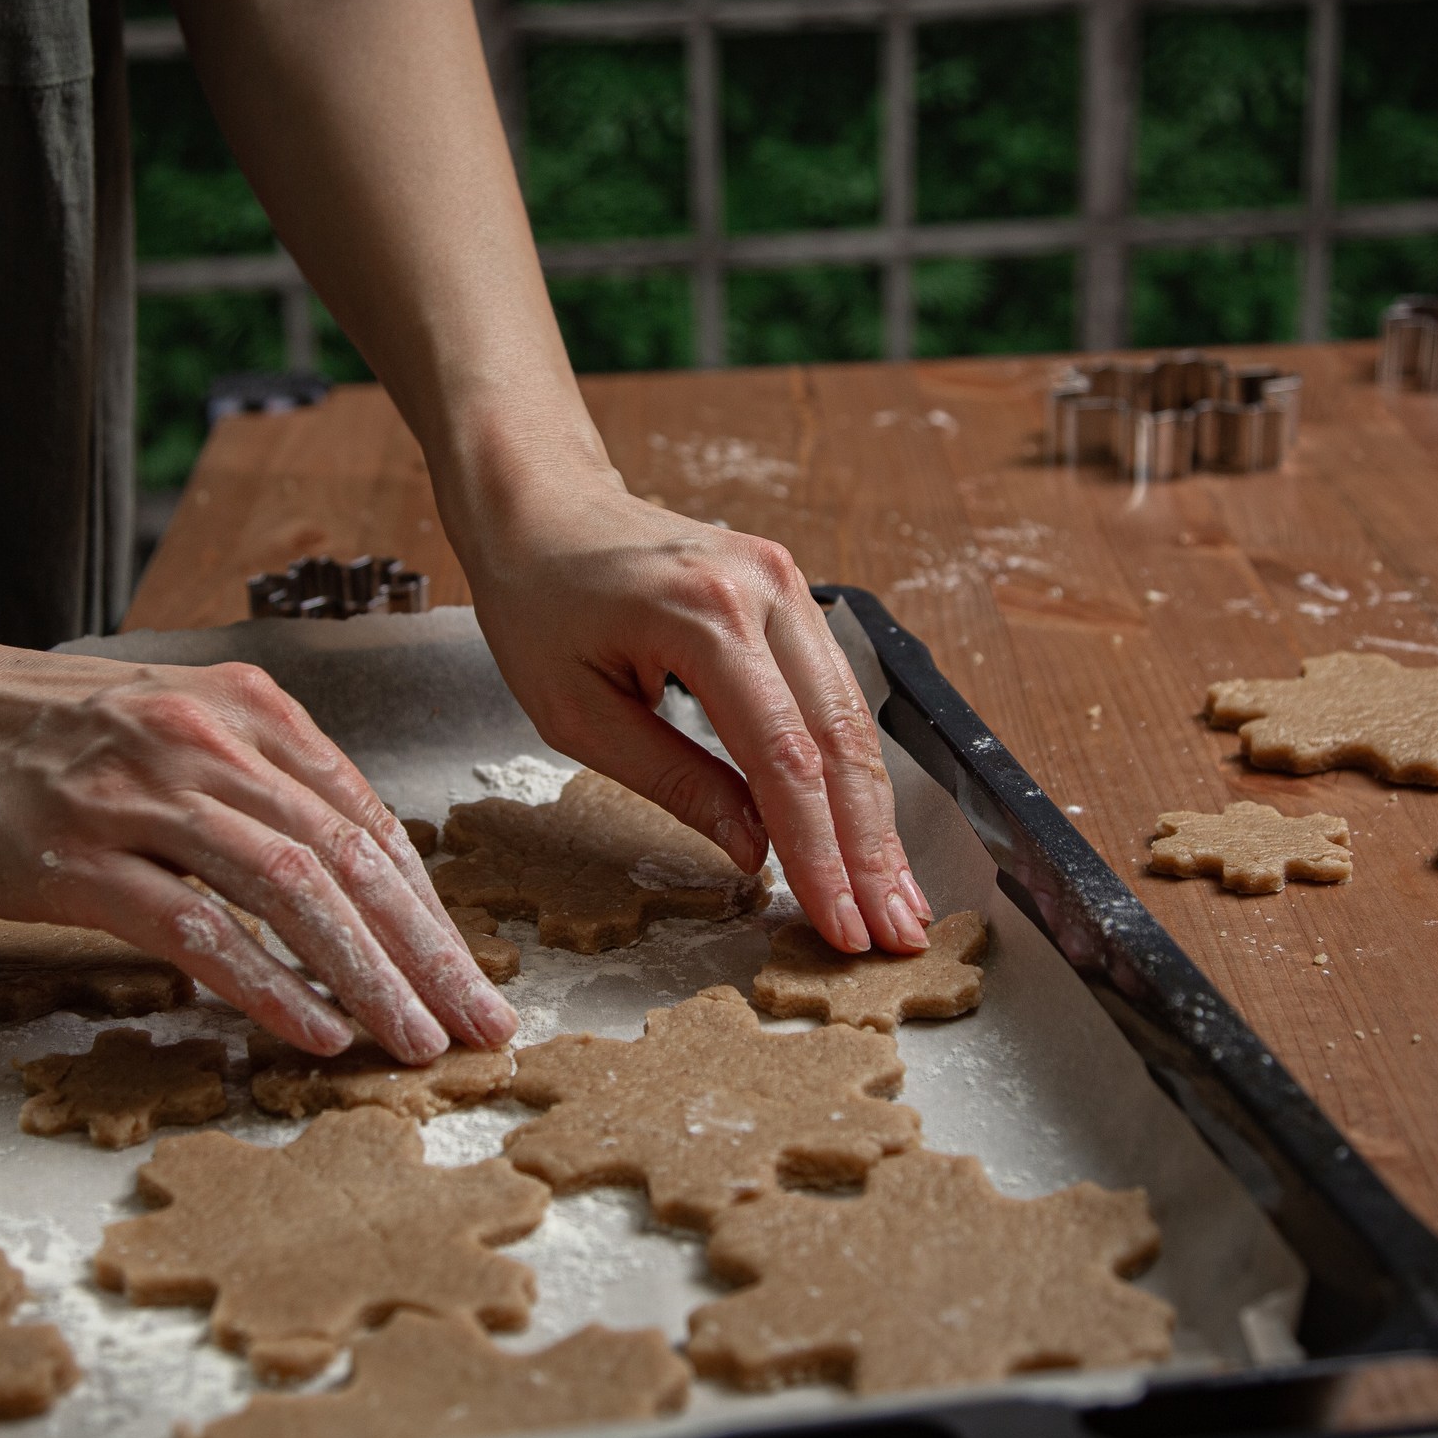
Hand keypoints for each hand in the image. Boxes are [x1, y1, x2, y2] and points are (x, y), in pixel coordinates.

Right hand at [0, 638, 516, 1062]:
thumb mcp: (169, 728)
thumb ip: (254, 786)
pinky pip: (198, 930)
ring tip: (414, 1041)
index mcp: (247, 712)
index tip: (471, 977)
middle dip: (427, 953)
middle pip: (348, 859)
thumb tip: (344, 876)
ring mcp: (143, 798)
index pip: (366, 822)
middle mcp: (208, 744)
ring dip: (366, 977)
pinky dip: (268, 986)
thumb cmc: (41, 734)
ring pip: (290, 892)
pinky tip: (314, 1033)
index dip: (429, 910)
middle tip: (479, 1025)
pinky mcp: (78, 857)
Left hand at [462, 472, 931, 954]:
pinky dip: (855, 767)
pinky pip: (837, 691)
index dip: (819, 852)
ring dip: (878, 815)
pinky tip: (870, 827)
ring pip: (855, 718)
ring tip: (899, 898)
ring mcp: (787, 582)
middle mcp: (763, 589)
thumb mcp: (577, 714)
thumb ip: (674, 780)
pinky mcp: (792, 592)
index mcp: (702, 616)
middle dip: (871, 848)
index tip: (840, 923)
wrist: (540, 506)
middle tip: (897, 930)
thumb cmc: (538, 605)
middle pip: (841, 739)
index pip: (784, 757)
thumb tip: (755, 852)